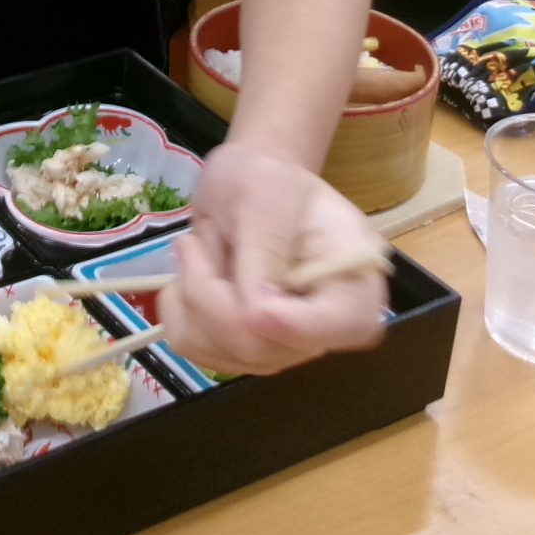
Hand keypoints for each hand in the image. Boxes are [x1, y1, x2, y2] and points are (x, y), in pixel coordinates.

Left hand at [158, 141, 387, 375]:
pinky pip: (202, 354)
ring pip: (229, 357)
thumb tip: (255, 313)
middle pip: (273, 350)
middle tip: (189, 245)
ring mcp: (287, 343)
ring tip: (193, 251)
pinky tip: (186, 279)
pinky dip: (180, 316)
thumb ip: (265, 247)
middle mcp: (327, 323)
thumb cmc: (265, 177)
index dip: (299, 328)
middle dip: (216, 302)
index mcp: (355, 275)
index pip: (348, 325)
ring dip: (192, 304)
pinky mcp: (248, 349)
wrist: (245, 184)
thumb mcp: (266, 192)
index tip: (255, 310)